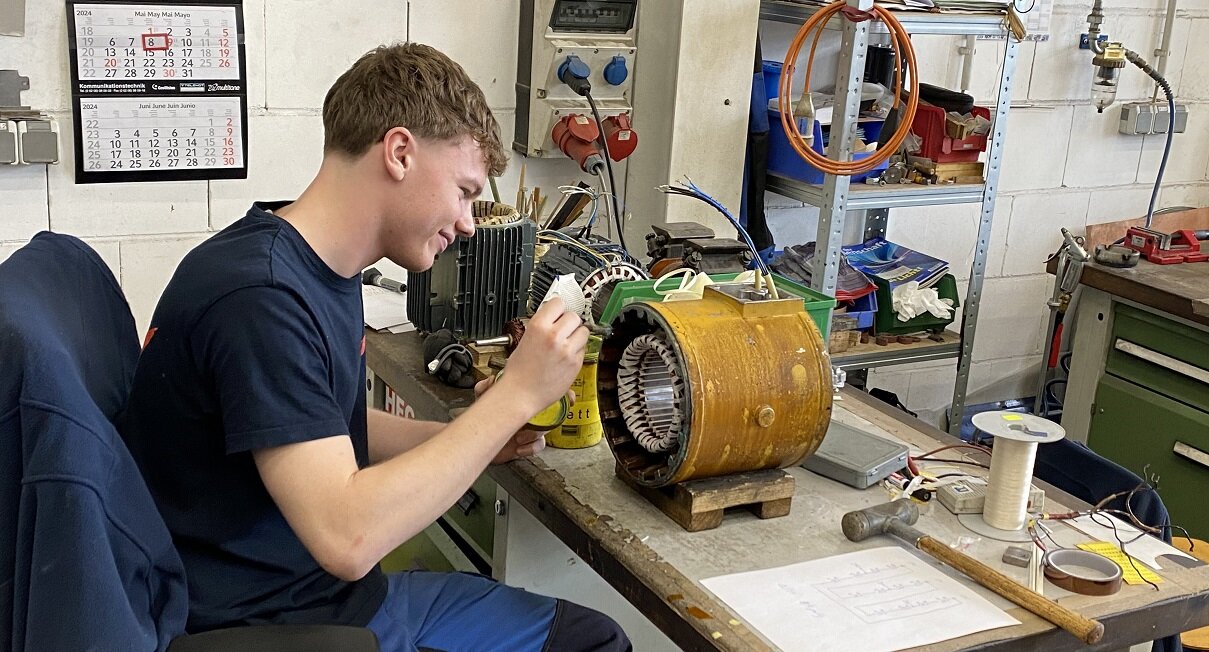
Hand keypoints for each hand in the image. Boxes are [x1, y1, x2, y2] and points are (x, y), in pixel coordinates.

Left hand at [477, 377, 574, 464]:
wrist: (476, 442)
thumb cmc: (481, 419)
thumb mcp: (482, 400)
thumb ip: (484, 388)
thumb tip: (491, 380)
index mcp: (524, 400)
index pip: (546, 394)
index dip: (560, 393)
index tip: (567, 396)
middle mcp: (530, 415)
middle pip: (552, 413)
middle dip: (552, 417)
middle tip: (540, 420)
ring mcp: (530, 430)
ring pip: (545, 431)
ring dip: (534, 434)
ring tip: (520, 436)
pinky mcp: (527, 446)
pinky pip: (539, 446)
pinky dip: (531, 448)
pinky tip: (519, 448)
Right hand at [497, 298, 587, 413]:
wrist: (520, 394)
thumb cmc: (519, 372)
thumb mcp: (525, 340)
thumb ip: (542, 326)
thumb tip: (553, 317)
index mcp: (538, 326)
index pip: (558, 303)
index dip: (558, 308)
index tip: (558, 313)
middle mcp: (554, 336)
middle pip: (574, 316)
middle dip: (569, 322)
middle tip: (562, 330)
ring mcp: (567, 350)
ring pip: (583, 331)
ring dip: (577, 335)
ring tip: (566, 344)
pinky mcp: (575, 363)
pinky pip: (584, 349)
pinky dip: (577, 351)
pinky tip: (565, 357)